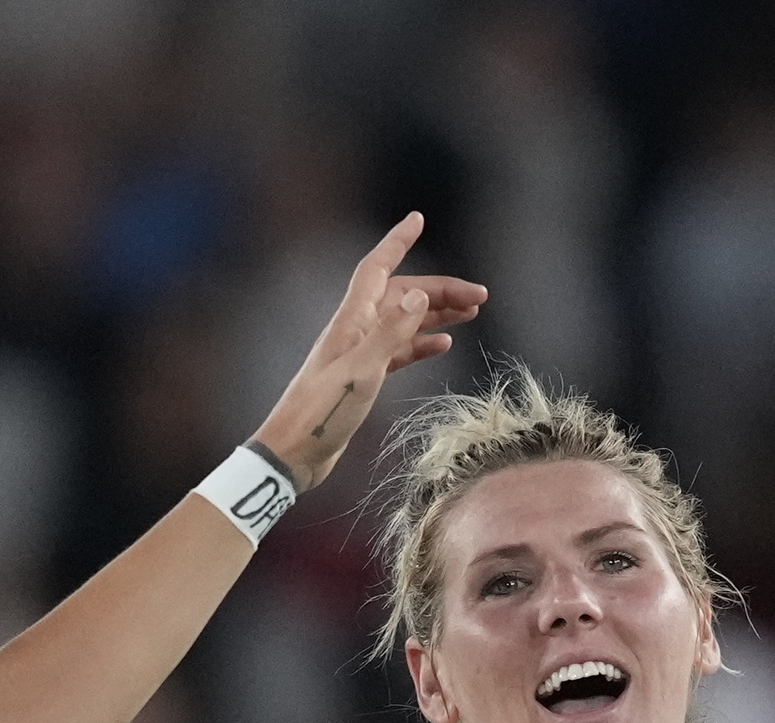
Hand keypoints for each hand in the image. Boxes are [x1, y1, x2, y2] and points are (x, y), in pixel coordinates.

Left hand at [251, 213, 485, 486]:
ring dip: (436, 315)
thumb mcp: (362, 371)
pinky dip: (421, 344)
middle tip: (479, 296)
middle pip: (402, 296)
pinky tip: (442, 345)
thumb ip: (390, 333)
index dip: (397, 242)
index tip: (417, 219)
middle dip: (440, 290)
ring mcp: (360, 354)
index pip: (377, 269)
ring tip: (471, 314)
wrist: (295, 452)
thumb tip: (418, 294)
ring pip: (405, 322)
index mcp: (352, 321)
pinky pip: (399, 351)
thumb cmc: (321, 412)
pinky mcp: (363, 378)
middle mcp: (356, 330)